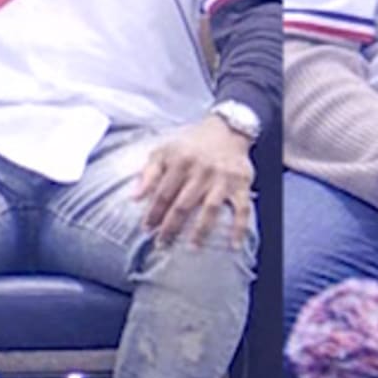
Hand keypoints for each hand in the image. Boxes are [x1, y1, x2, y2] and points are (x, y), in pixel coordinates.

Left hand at [132, 116, 256, 248]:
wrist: (227, 129)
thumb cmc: (191, 144)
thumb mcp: (164, 150)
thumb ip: (148, 173)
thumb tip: (134, 198)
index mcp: (180, 162)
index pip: (163, 194)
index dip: (153, 213)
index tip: (146, 229)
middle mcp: (201, 171)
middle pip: (183, 205)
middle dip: (171, 227)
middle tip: (162, 244)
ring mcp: (223, 179)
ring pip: (210, 209)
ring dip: (201, 230)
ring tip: (192, 248)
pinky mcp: (241, 185)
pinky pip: (243, 209)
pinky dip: (240, 228)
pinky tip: (234, 245)